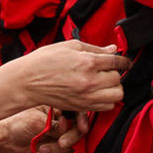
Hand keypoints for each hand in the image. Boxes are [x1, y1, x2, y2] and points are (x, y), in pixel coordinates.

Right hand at [0, 40, 129, 119]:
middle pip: (118, 79)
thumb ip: (94, 48)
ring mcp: (86, 96)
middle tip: (106, 71)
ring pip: (116, 95)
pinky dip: (106, 100)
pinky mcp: (82, 106)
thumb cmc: (44, 61)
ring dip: (113, 88)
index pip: (116, 61)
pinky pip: (106, 106)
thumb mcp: (69, 46)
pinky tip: (97, 92)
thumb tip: (113, 49)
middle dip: (114, 74)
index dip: (124, 61)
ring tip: (104, 83)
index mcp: (86, 62)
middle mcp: (89, 80)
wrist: (27, 81)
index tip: (125, 62)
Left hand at [0, 108, 91, 152]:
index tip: (81, 128)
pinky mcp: (58, 147)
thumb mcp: (35, 121)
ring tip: (41, 148)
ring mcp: (61, 134)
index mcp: (57, 105)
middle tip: (60, 143)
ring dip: (56, 150)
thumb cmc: (16, 124)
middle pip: (79, 130)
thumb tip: (66, 126)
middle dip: (70, 138)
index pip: (78, 110)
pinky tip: (40, 152)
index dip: (82, 119)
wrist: (7, 142)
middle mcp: (62, 119)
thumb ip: (53, 125)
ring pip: (72, 145)